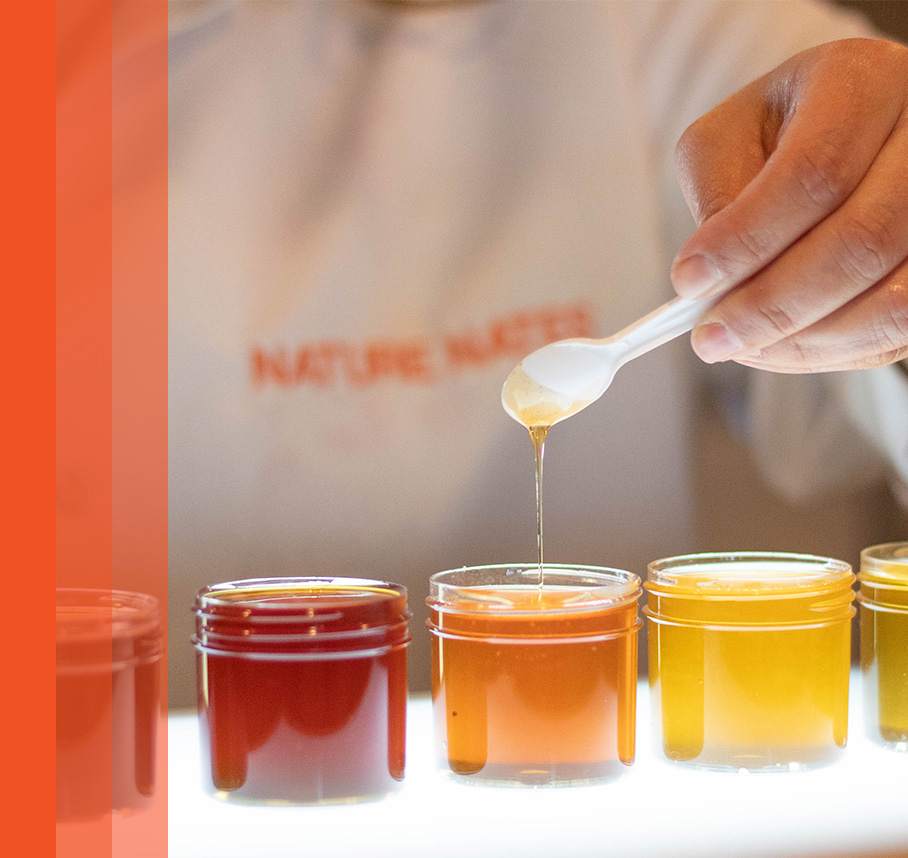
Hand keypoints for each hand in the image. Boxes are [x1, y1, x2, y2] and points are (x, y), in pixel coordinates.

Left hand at [671, 38, 907, 371]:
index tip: (688, 283)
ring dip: (805, 341)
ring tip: (742, 347)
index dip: (746, 240)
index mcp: (860, 85)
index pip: (813, 173)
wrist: (842, 136)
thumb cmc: (776, 136)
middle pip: (861, 241)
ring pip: (894, 300)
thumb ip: (717, 195)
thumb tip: (712, 280)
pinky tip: (784, 347)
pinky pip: (901, 329)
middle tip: (710, 337)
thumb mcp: (727, 140)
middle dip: (771, 305)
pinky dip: (835, 352)